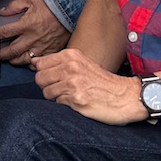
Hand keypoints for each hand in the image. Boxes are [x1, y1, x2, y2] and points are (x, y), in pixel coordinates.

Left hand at [0, 0, 68, 64]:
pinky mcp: (51, 51)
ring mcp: (42, 46)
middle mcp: (32, 38)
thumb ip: (14, 6)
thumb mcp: (30, 0)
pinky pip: (39, 62)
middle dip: (1, 54)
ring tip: (10, 58)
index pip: (5, 33)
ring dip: (14, 60)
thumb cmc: (52, 5)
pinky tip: (27, 61)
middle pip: (11, 51)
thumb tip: (3, 12)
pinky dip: (31, 63)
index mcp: (26, 25)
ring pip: (23, 59)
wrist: (69, 10)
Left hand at [33, 50, 147, 124]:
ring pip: (46, 92)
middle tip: (61, 89)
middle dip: (47, 86)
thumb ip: (60, 63)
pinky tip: (77, 103)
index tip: (51, 78)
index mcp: (71, 56)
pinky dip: (64, 105)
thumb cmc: (104, 82)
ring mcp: (73, 83)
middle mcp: (70, 67)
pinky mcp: (76, 99)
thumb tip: (35, 62)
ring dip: (55, 97)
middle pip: (39, 78)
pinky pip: (57, 103)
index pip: (40, 63)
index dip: (43, 73)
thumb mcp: (82, 63)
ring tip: (70, 96)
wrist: (126, 96)